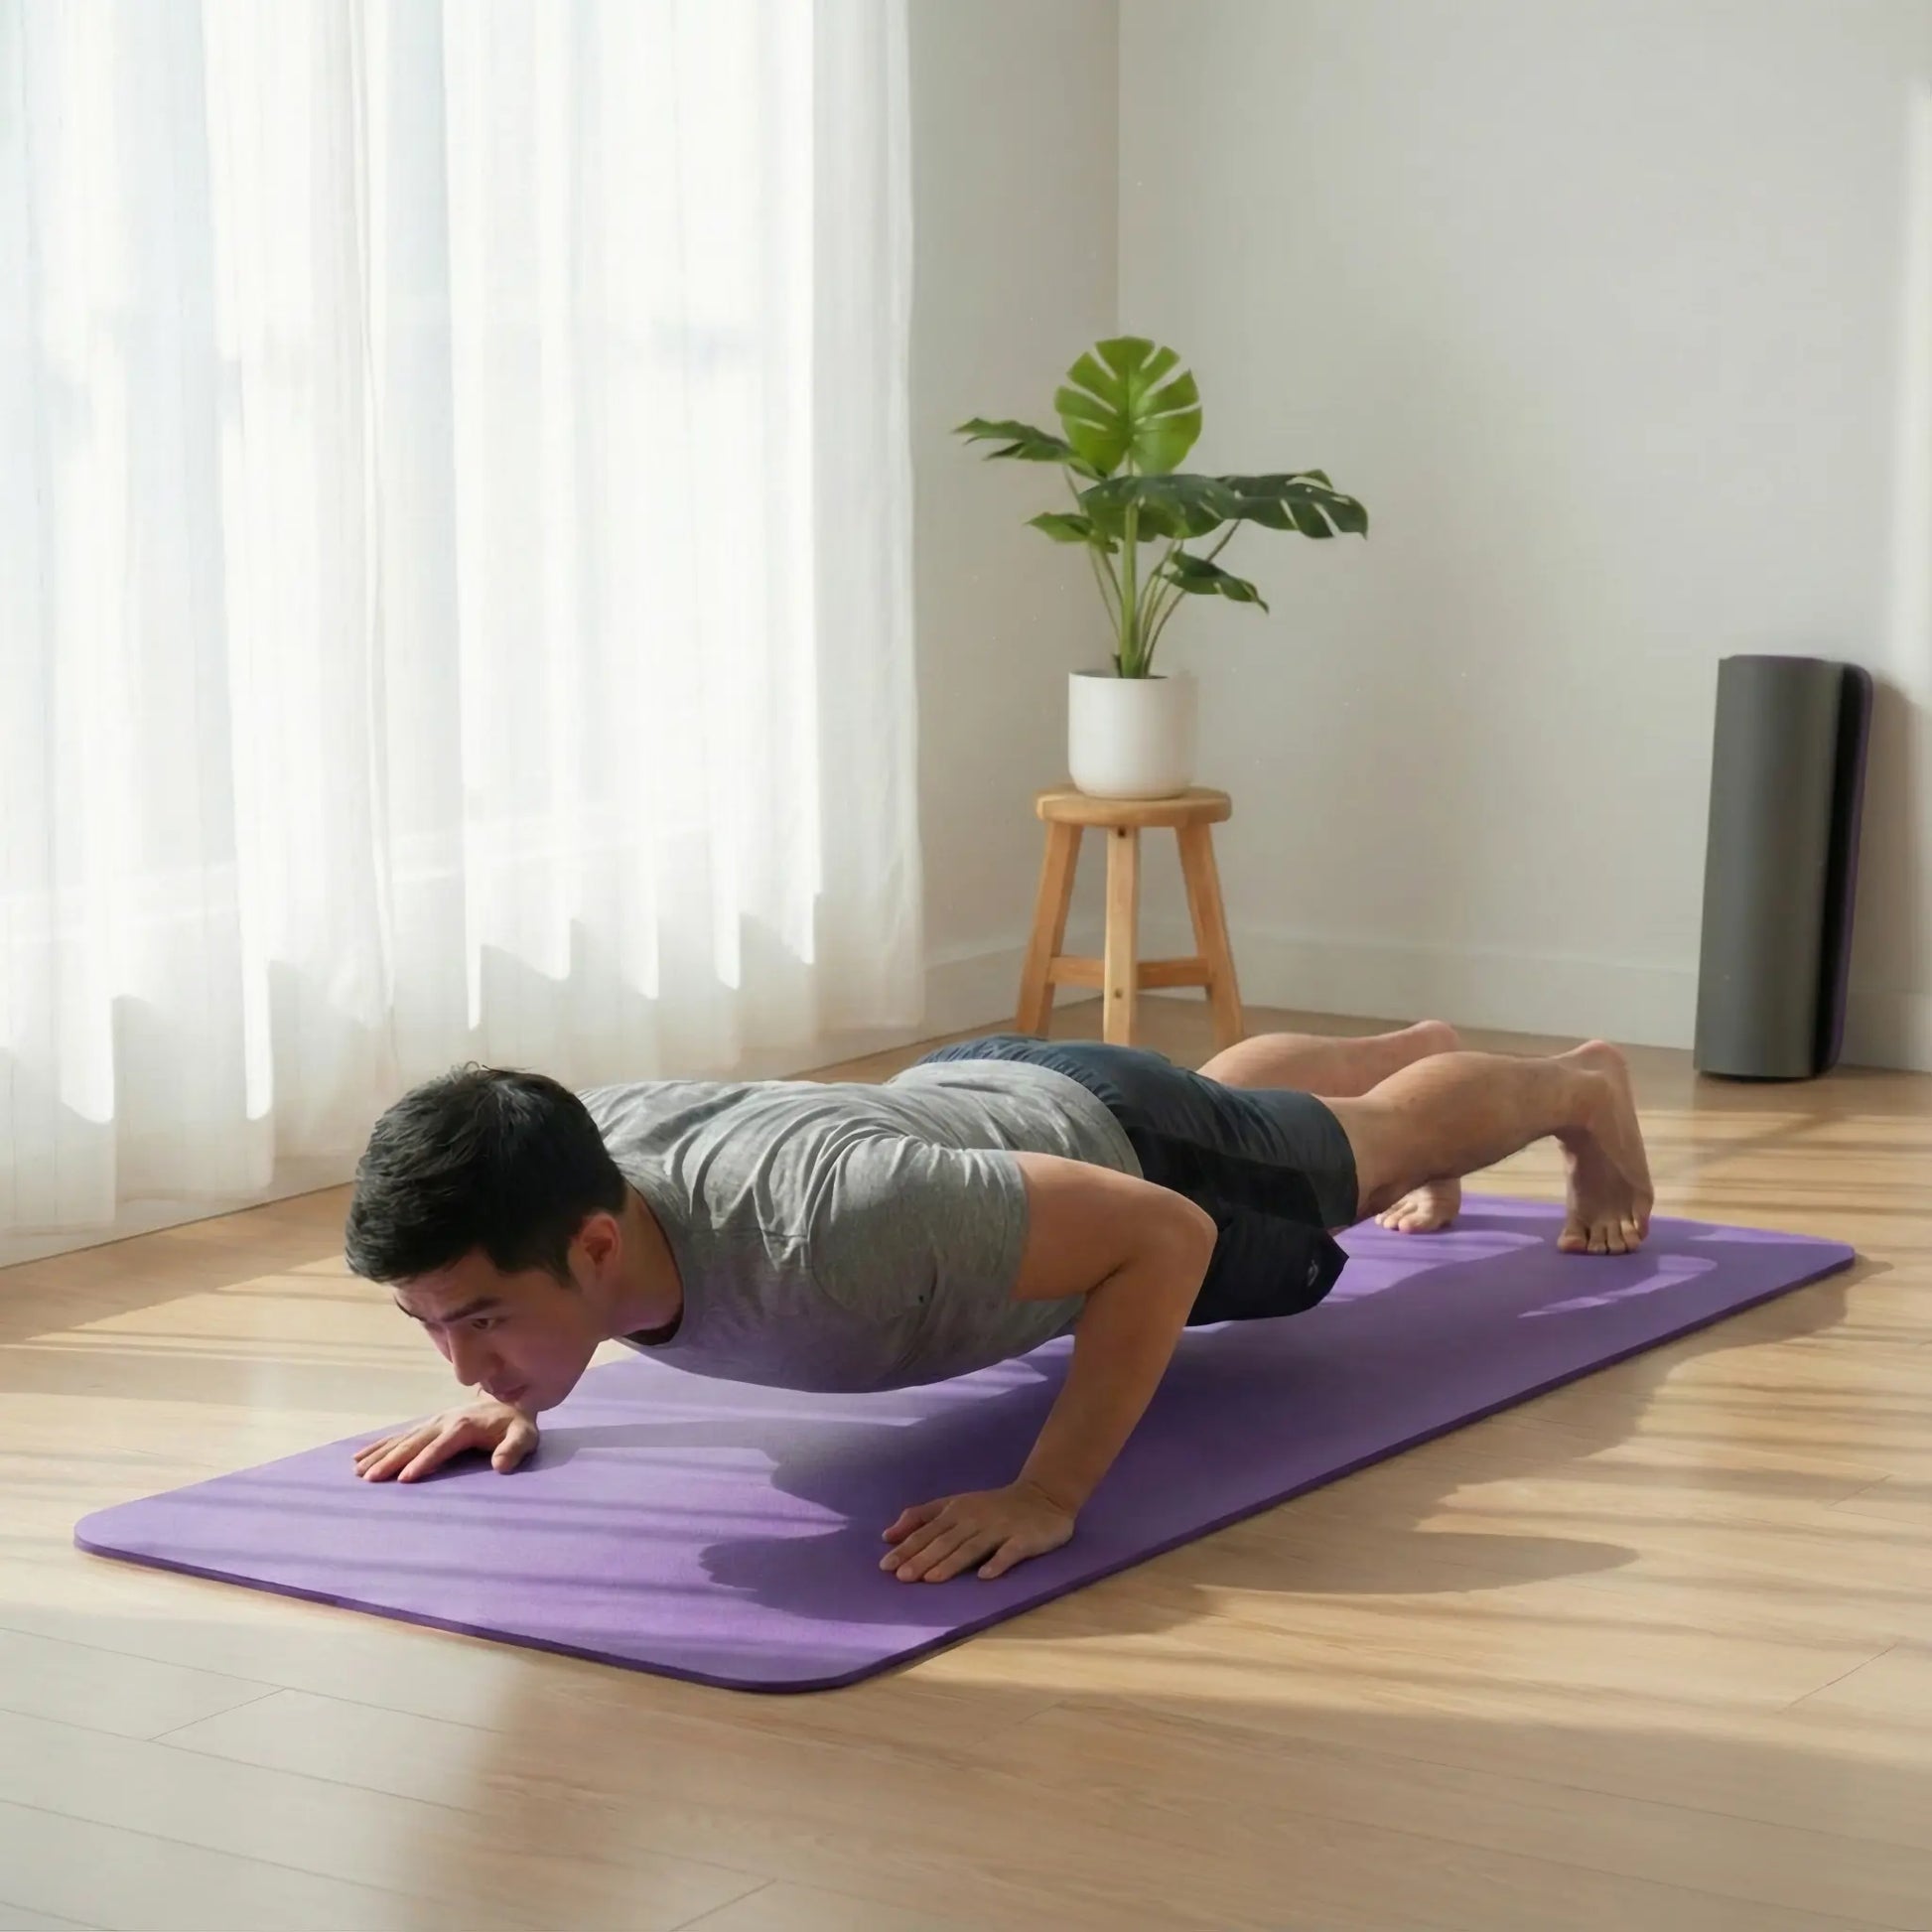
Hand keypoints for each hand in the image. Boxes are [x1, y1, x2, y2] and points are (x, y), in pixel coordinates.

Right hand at [353, 1399, 537, 1482]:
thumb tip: (501, 1466)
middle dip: (392, 1460)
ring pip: (401, 1439)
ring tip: (358, 1471)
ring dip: (379, 1454)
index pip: (441, 1447)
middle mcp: (443, 1421)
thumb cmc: (516, 1425)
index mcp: (464, 1425)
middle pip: (414, 1442)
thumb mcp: (524, 1436)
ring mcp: (432, 1422)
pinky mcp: (427, 1425)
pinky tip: (359, 1457)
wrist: (510, 1401)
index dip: (424, 1462)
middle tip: (370, 1479)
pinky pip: (399, 1436)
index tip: (404, 1479)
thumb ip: (514, 1449)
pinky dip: (379, 1446)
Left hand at [880, 1479, 1074, 1582]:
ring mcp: (1000, 1528)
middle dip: (923, 1558)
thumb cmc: (992, 1506)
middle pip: (946, 1541)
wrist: (1043, 1496)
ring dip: (951, 1563)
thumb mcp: (955, 1504)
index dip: (907, 1547)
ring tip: (932, 1579)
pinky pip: (1010, 1552)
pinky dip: (997, 1563)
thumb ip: (922, 1517)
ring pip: (972, 1547)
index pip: (927, 1530)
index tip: (886, 1566)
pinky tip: (985, 1576)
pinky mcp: (1024, 1538)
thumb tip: (888, 1535)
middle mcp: (975, 1518)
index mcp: (956, 1510)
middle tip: (903, 1577)